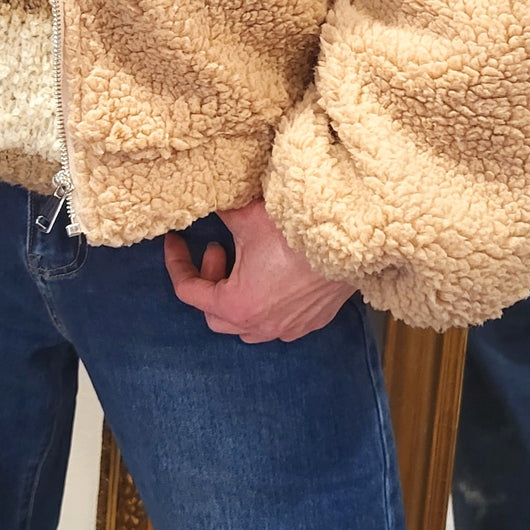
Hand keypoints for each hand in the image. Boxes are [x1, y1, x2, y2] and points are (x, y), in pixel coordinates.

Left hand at [164, 198, 355, 342]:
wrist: (354, 241)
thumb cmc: (298, 232)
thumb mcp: (247, 216)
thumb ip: (217, 212)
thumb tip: (203, 200)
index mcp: (236, 304)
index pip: (188, 291)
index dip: (177, 262)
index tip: (175, 242)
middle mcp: (260, 326)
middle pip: (215, 313)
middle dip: (210, 281)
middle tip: (217, 249)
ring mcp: (288, 328)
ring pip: (246, 323)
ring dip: (237, 295)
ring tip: (245, 262)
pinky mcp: (311, 322)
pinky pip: (277, 322)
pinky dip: (265, 303)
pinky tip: (274, 275)